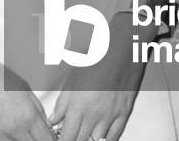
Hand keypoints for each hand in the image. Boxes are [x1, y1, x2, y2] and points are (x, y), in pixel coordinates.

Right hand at [0, 46, 54, 140]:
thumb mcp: (24, 88)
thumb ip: (37, 109)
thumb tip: (45, 124)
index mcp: (26, 116)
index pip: (46, 140)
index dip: (51, 139)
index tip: (51, 137)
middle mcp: (12, 130)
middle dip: (37, 140)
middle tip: (36, 134)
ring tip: (20, 132)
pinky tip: (7, 133)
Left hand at [51, 15, 146, 140]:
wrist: (123, 46)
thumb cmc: (97, 56)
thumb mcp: (73, 76)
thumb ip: (63, 103)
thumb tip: (54, 120)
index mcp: (79, 105)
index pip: (67, 137)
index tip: (58, 140)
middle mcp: (95, 114)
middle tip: (69, 136)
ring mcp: (111, 115)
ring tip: (83, 137)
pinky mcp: (124, 113)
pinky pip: (114, 136)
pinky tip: (99, 139)